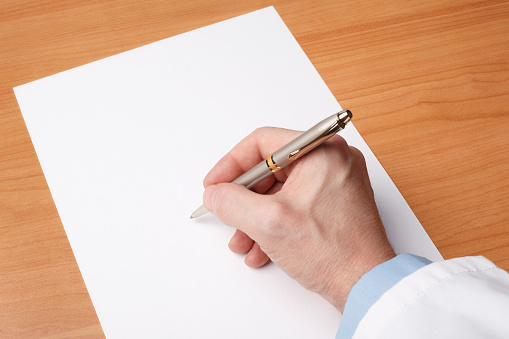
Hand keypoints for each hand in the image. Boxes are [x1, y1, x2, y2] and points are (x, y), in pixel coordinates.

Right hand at [202, 127, 394, 311]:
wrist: (367, 286)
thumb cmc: (333, 252)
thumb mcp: (268, 223)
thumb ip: (232, 202)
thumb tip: (216, 194)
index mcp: (321, 151)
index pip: (262, 143)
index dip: (231, 165)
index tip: (215, 184)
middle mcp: (332, 160)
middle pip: (270, 169)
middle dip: (244, 199)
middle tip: (227, 214)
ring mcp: (336, 182)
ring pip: (280, 190)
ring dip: (256, 216)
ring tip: (243, 241)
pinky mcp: (335, 203)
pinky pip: (295, 204)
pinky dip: (275, 222)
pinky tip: (262, 248)